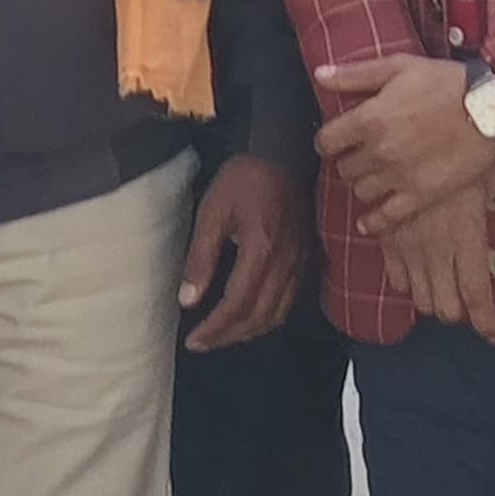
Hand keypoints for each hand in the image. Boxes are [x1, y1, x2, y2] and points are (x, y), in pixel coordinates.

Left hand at [178, 154, 304, 352]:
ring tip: (223, 335)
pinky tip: (252, 316)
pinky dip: (270, 317)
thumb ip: (200, 258)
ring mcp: (300, 262)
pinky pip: (291, 301)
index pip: (237, 305)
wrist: (283, 152)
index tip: (192, 340)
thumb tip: (187, 301)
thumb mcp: (212, 212)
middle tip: (203, 343)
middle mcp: (286, 263)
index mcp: (261, 250)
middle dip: (228, 336)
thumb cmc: (244, 178)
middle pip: (259, 317)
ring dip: (250, 331)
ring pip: (278, 314)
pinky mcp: (307, 259)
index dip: (214, 329)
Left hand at [315, 55, 494, 234]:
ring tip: (374, 176)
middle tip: (360, 155)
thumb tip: (320, 76)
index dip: (328, 141)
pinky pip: (386, 217)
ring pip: (361, 192)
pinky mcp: (421, 196)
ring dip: (363, 184)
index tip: (335, 141)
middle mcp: (378, 152)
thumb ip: (355, 74)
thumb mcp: (399, 67)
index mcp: (368, 119)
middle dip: (348, 160)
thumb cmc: (446, 82)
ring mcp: (399, 177)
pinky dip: (374, 220)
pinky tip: (369, 220)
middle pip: (344, 168)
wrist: (491, 108)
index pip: (327, 141)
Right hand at [377, 161, 494, 342]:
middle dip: (458, 315)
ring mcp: (409, 247)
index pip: (475, 295)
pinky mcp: (387, 239)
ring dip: (434, 302)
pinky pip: (395, 278)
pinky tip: (419, 274)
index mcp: (467, 239)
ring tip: (445, 292)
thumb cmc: (460, 149)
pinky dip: (408, 284)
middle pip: (445, 307)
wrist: (411, 134)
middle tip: (468, 307)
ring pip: (420, 298)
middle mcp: (437, 251)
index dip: (485, 322)